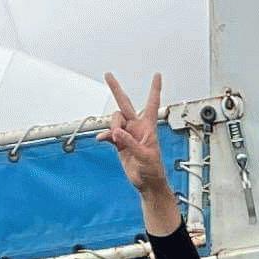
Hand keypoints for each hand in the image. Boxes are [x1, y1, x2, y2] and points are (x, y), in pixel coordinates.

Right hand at [102, 72, 179, 230]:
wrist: (147, 184)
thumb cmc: (153, 170)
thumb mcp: (145, 156)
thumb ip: (130, 143)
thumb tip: (116, 133)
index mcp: (148, 127)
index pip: (152, 103)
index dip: (154, 89)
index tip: (157, 75)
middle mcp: (137, 127)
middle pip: (125, 104)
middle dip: (115, 89)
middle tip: (107, 74)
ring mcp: (127, 134)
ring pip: (114, 120)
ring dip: (112, 127)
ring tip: (116, 139)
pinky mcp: (119, 143)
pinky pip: (108, 134)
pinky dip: (104, 135)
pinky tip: (101, 139)